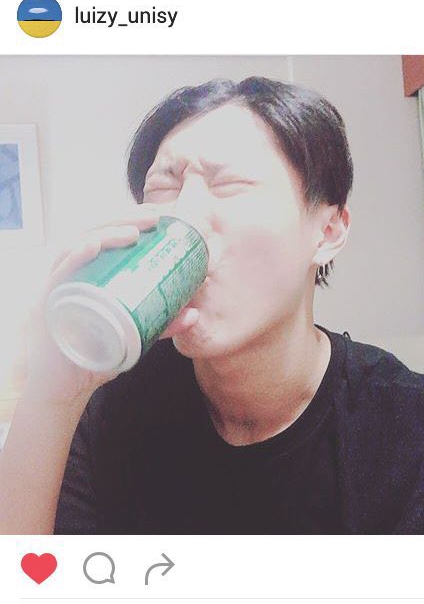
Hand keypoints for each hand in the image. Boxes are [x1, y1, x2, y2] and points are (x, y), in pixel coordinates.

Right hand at [23, 204, 198, 403]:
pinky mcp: (48, 302)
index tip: (157, 217)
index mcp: (90, 274)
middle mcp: (73, 273)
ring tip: (132, 232)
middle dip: (123, 220)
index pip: (106, 237)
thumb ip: (162, 324)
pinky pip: (60, 274)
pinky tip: (93, 247)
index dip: (129, 221)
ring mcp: (59, 285)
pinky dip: (75, 257)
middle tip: (152, 218)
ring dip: (103, 234)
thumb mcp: (135, 335)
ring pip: (77, 247)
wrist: (67, 386)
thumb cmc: (98, 353)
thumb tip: (194, 314)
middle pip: (93, 234)